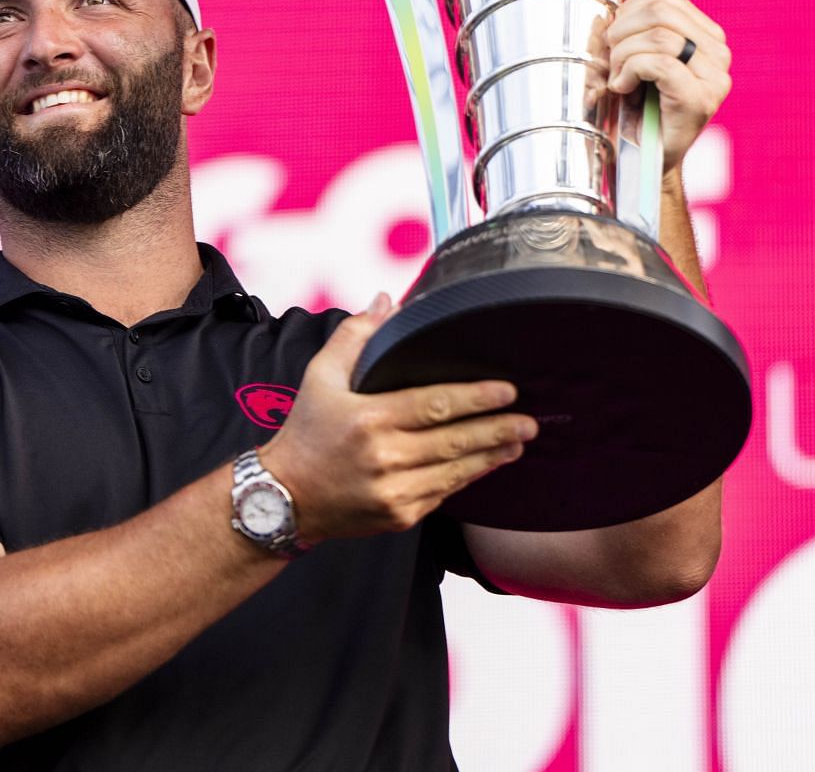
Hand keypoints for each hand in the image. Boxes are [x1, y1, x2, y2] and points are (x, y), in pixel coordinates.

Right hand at [258, 295, 534, 543]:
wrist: (285, 496)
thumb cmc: (306, 431)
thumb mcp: (320, 376)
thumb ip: (355, 335)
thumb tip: (386, 300)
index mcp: (369, 419)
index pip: (434, 405)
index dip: (475, 397)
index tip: (506, 391)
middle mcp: (385, 458)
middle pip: (455, 440)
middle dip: (497, 429)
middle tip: (529, 420)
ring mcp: (394, 491)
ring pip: (456, 471)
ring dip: (491, 456)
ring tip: (518, 441)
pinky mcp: (400, 515)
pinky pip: (444, 494)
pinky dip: (467, 477)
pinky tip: (484, 464)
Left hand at [605, 0, 731, 172]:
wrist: (644, 160)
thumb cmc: (635, 107)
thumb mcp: (630, 56)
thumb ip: (630, 21)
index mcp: (705, 36)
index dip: (626, 11)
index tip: (613, 39)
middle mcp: (718, 53)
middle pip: (659, 10)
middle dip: (621, 32)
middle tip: (611, 60)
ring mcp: (714, 77)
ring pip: (657, 36)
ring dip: (622, 56)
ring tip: (617, 79)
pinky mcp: (700, 98)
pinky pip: (658, 63)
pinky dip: (629, 72)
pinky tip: (623, 90)